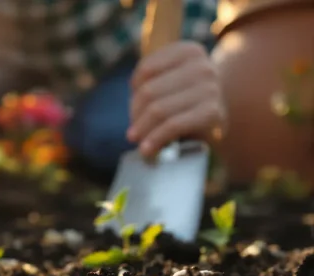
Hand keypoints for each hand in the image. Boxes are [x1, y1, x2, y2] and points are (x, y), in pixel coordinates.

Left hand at [127, 41, 226, 157]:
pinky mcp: (212, 113)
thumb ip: (148, 86)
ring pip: (157, 110)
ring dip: (142, 129)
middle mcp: (202, 66)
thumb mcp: (169, 81)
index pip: (146, 69)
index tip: (135, 103)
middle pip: (149, 92)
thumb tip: (132, 123)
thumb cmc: (185, 99)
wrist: (218, 117)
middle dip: (136, 114)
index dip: (134, 89)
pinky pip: (173, 126)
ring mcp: (210, 89)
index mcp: (189, 51)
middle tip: (133, 131)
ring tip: (136, 139)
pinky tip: (146, 149)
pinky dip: (156, 138)